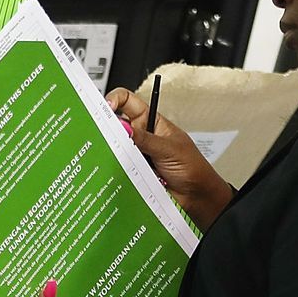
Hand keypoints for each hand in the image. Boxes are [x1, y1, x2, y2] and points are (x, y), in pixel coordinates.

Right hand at [104, 84, 234, 228]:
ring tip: (111, 155)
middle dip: (106, 126)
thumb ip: (145, 139)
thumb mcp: (169, 149)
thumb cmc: (192, 168)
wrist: (196, 197)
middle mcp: (140, 136)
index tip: (106, 107)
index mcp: (150, 122)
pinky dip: (112, 169)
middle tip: (100, 132)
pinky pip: (115, 168)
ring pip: (113, 148)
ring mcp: (134, 155)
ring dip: (111, 151)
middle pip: (115, 125)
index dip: (115, 99)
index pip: (127, 101)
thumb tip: (122, 128)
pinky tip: (112, 170)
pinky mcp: (130, 172)